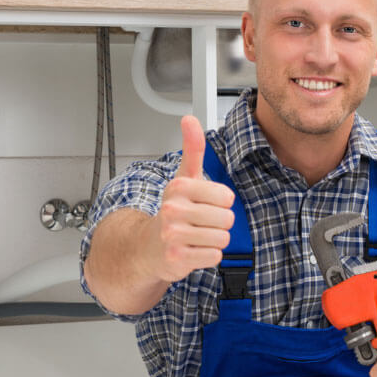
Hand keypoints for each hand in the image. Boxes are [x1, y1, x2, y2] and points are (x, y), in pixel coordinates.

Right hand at [144, 116, 235, 282]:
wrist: (149, 246)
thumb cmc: (173, 211)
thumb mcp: (184, 178)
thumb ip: (192, 149)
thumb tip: (189, 119)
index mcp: (179, 187)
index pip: (227, 197)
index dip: (221, 203)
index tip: (204, 204)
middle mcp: (173, 209)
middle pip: (227, 219)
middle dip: (218, 223)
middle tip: (199, 223)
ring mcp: (173, 235)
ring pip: (222, 238)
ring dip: (213, 240)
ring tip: (196, 236)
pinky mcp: (177, 258)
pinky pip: (214, 256)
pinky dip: (208, 256)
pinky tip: (193, 249)